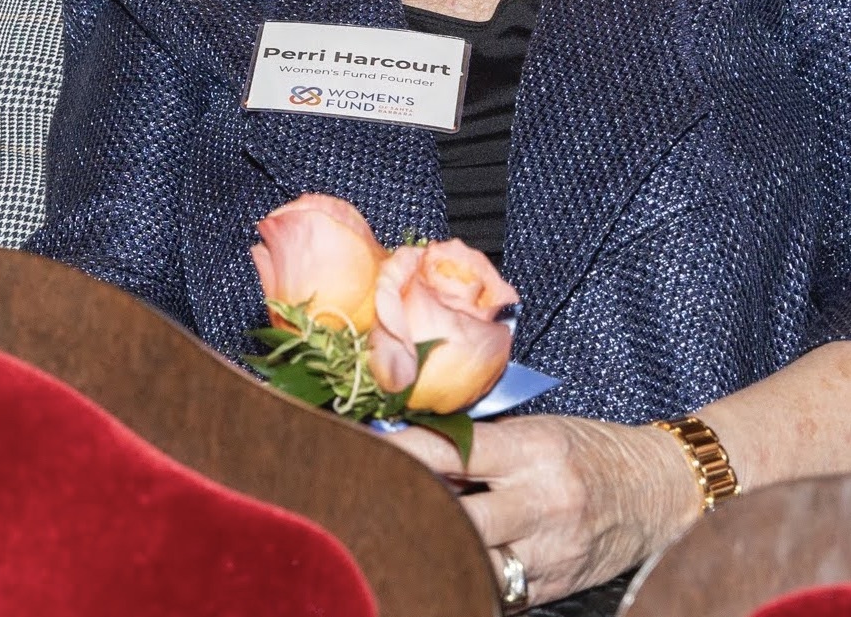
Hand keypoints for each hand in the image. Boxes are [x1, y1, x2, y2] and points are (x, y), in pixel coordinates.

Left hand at [386, 415, 696, 605]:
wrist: (662, 489)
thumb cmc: (589, 450)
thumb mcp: (537, 430)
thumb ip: (479, 442)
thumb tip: (408, 442)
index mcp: (534, 452)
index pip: (452, 452)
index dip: (401, 452)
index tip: (360, 447)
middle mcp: (542, 503)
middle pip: (457, 516)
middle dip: (410, 507)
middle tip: (366, 499)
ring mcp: (551, 551)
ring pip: (474, 562)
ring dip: (434, 548)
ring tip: (393, 538)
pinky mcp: (556, 585)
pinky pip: (499, 591)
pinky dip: (466, 576)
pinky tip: (438, 564)